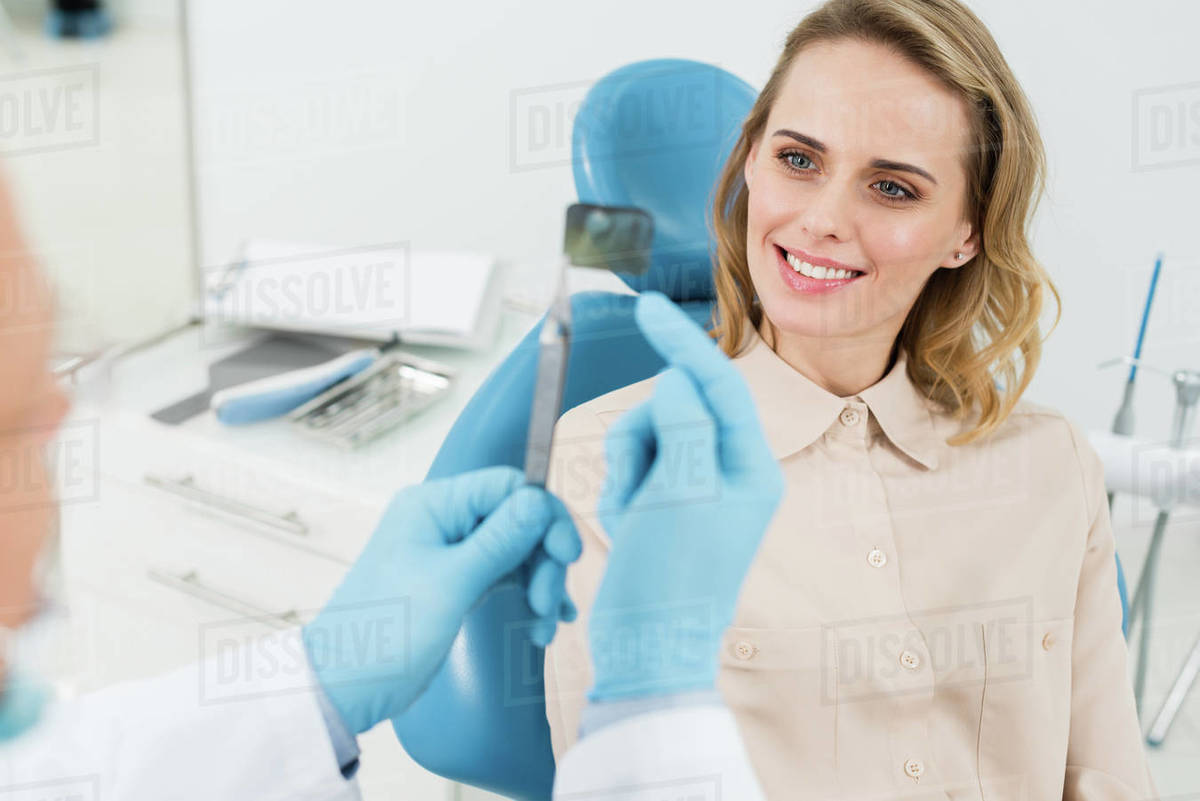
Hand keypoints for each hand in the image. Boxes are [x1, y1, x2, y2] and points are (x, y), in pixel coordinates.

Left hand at [303, 466, 579, 734]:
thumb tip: (540, 500)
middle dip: (544, 560)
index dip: (546, 517)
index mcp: (433, 504)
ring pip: (516, 551)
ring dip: (540, 585)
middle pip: (518, 520)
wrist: (345, 686)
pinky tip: (543, 626)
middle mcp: (442, 520)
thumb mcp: (452, 582)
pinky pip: (504, 577)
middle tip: (551, 603)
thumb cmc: (387, 631)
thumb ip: (501, 539)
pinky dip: (526, 597)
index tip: (569, 556)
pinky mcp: (455, 584)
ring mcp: (449, 552)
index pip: (509, 487)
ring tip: (547, 625)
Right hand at [587, 292, 783, 701]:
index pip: (719, 385)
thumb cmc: (670, 580)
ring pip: (646, 432)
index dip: (682, 343)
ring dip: (624, 466)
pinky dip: (617, 486)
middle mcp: (731, 472)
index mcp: (752, 468)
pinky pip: (633, 463)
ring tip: (627, 513)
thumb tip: (676, 382)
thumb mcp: (681, 494)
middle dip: (640, 437)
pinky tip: (622, 522)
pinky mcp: (666, 502)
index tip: (647, 307)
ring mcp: (697, 487)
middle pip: (673, 406)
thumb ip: (684, 423)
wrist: (646, 646)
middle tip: (634, 487)